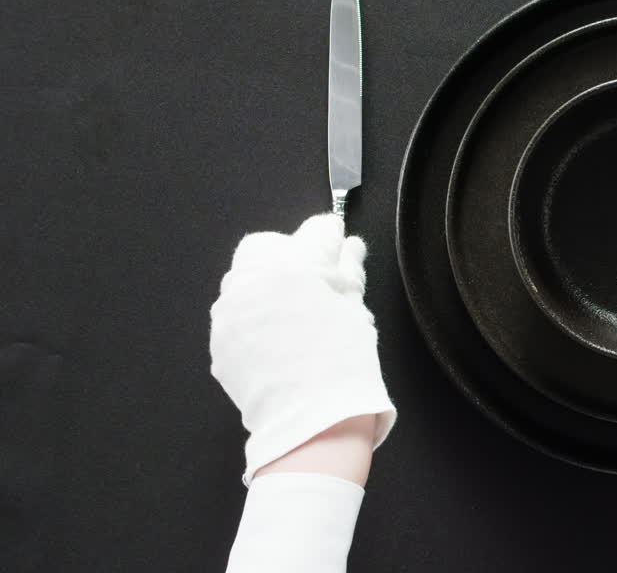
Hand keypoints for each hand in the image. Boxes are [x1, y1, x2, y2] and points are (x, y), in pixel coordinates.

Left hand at [210, 215, 395, 484]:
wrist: (312, 425)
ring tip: (292, 315)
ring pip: (244, 278)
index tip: (340, 252)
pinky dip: (253, 317)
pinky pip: (235, 313)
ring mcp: (230, 310)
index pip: (317, 230)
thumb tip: (349, 248)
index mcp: (297, 266)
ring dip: (267, 286)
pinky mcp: (219, 338)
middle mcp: (255, 280)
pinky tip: (277, 340)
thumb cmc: (344, 366)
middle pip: (267, 245)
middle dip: (289, 255)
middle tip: (314, 283)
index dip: (333, 241)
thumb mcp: (357, 313)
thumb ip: (349, 272)